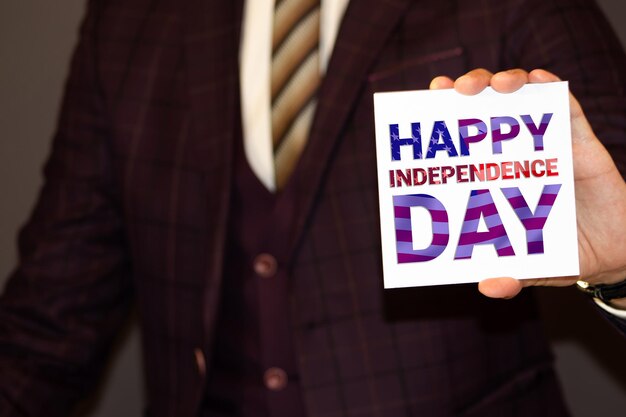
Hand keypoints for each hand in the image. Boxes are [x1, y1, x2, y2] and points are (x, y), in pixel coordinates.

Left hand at [430, 69, 625, 307]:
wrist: (614, 254)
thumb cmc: (561, 253)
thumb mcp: (531, 267)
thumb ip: (511, 276)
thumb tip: (488, 287)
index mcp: (496, 175)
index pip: (466, 135)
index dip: (446, 112)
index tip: (431, 96)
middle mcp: (518, 153)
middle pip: (489, 106)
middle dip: (471, 87)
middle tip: (457, 90)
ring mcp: (549, 144)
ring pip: (525, 98)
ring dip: (508, 81)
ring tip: (497, 85)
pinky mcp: (583, 144)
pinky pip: (569, 110)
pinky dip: (554, 91)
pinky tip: (541, 81)